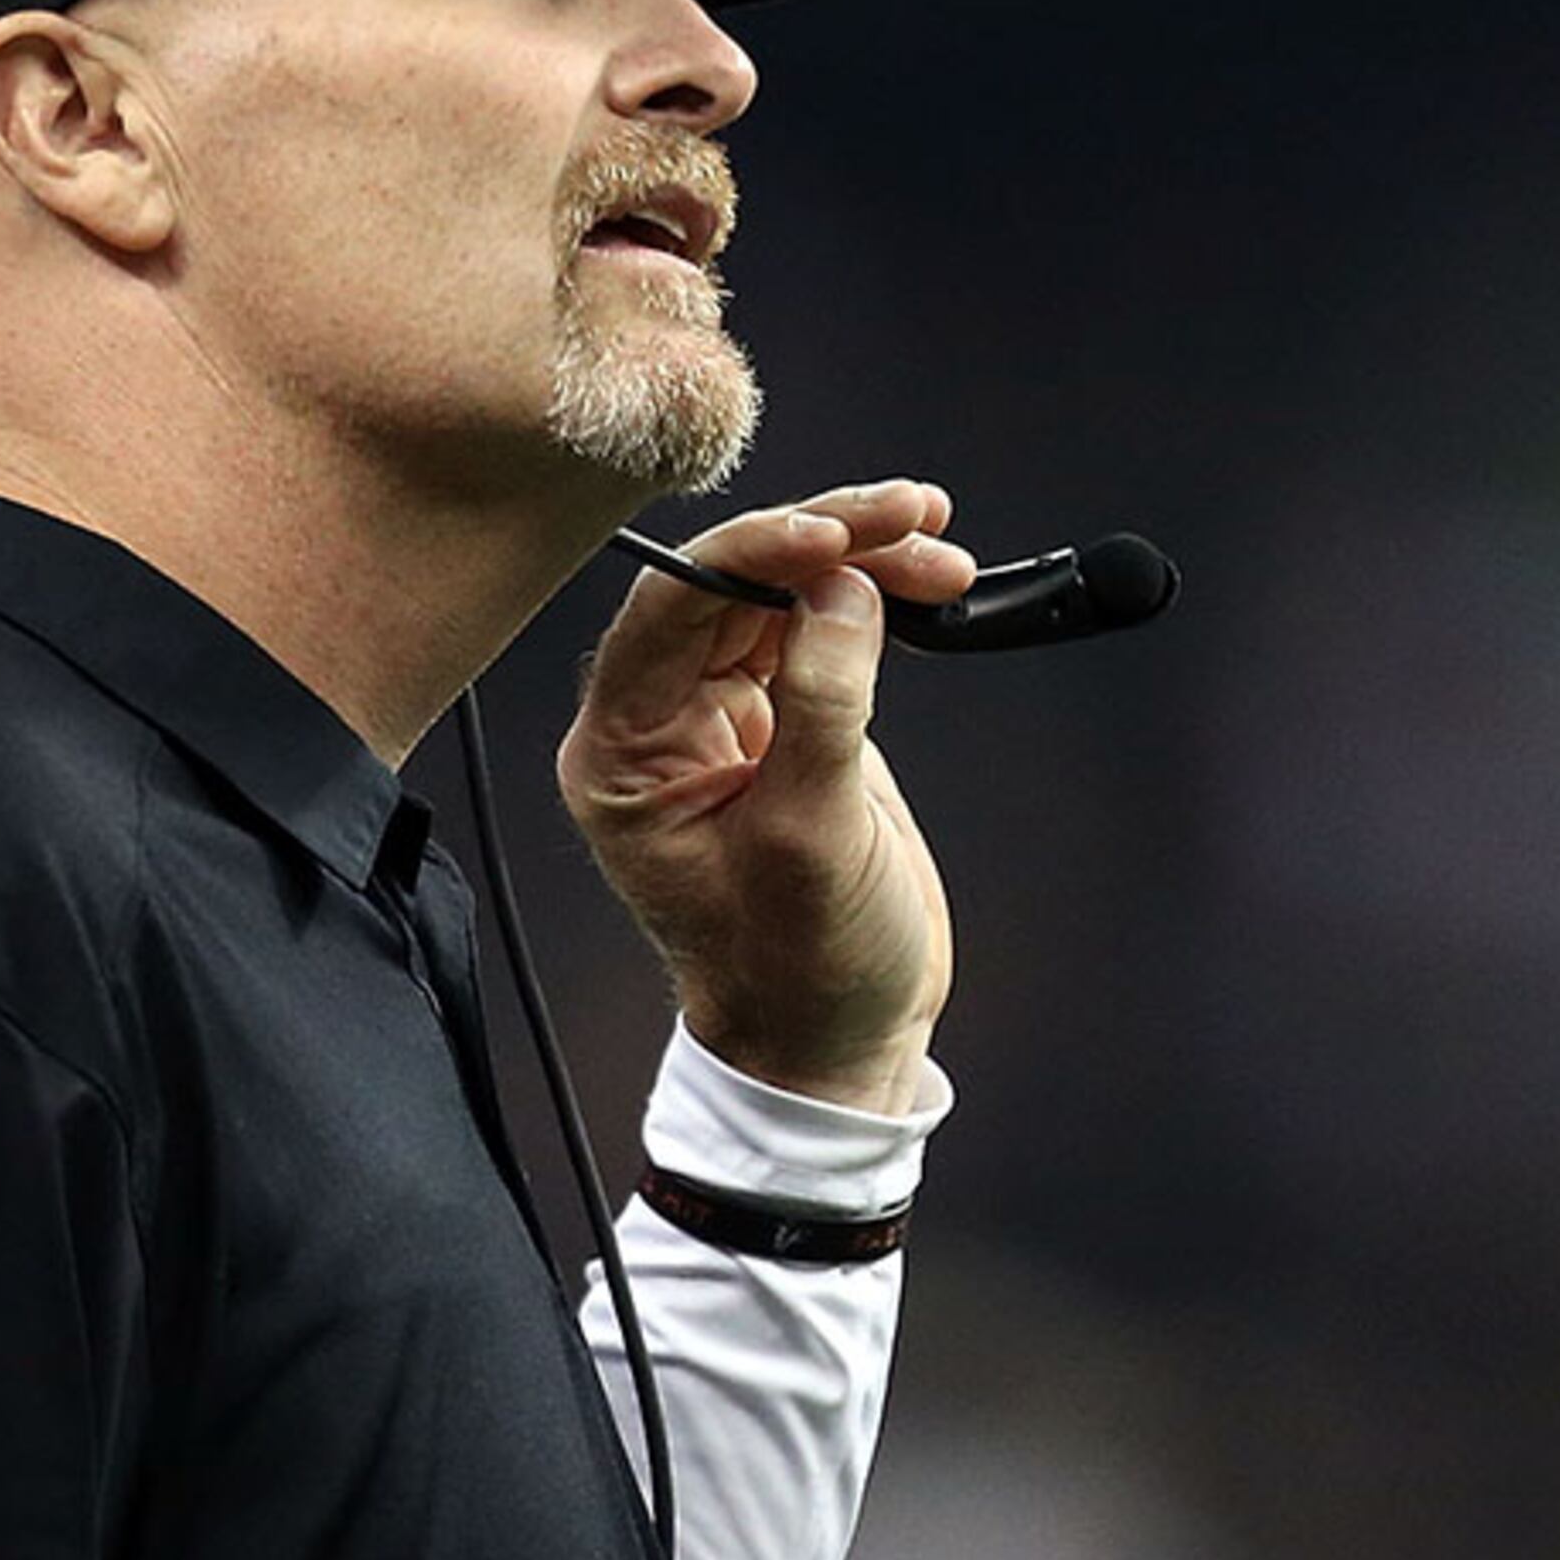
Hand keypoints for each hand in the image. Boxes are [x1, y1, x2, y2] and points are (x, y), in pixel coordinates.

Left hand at [557, 481, 974, 1113]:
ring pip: (783, 596)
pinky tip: (926, 577)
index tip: (835, 535)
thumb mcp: (810, 838)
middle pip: (730, 586)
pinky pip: (821, 630)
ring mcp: (723, 717)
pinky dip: (875, 598)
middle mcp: (658, 723)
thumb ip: (820, 705)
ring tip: (938, 546)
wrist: (840, 1040)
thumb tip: (843, 590)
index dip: (753, 555)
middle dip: (824, 543)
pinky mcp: (787, 720)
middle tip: (911, 518)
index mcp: (621, 755)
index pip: (670, 610)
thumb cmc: (802, 968)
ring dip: (862, 562)